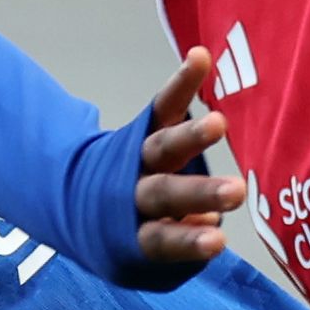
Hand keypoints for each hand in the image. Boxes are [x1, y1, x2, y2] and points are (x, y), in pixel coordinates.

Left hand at [126, 46, 245, 288]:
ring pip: (164, 147)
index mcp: (133, 234)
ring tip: (219, 126)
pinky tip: (201, 57)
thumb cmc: (130, 231)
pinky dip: (182, 82)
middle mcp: (134, 194)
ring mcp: (139, 159)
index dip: (188, 242)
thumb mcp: (145, 252)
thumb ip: (181, 240)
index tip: (219, 242)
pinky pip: (163, 104)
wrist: (72, 196)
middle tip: (236, 192)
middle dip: (201, 193)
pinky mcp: (145, 128)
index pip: (162, 240)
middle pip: (166, 193)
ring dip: (192, 137)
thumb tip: (209, 222)